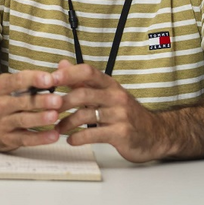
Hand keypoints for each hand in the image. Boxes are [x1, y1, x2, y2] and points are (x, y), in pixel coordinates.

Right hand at [0, 70, 66, 151]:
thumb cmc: (0, 99)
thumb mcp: (7, 84)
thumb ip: (28, 81)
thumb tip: (55, 76)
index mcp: (1, 87)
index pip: (18, 81)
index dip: (34, 79)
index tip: (49, 79)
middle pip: (22, 102)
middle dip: (40, 101)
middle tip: (57, 100)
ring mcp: (2, 122)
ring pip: (23, 120)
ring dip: (39, 118)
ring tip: (54, 116)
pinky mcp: (6, 139)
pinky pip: (25, 139)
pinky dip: (40, 138)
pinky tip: (53, 136)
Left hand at [52, 60, 168, 162]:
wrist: (156, 135)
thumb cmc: (126, 114)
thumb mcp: (107, 94)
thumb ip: (83, 81)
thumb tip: (61, 64)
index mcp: (111, 85)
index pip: (88, 72)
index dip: (68, 74)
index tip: (50, 79)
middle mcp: (116, 97)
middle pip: (83, 94)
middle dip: (61, 103)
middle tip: (47, 111)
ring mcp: (120, 115)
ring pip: (85, 115)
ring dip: (66, 123)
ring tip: (57, 129)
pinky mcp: (121, 133)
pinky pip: (93, 134)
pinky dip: (78, 137)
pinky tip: (70, 140)